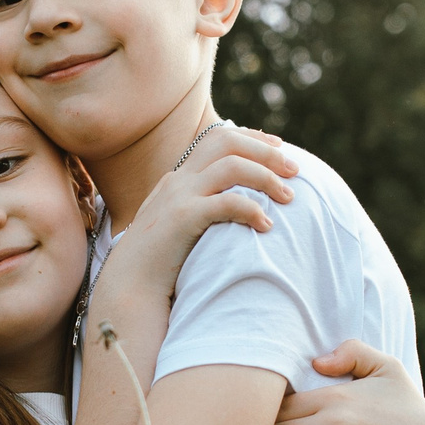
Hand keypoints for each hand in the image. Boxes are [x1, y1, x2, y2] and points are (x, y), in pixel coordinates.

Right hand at [88, 128, 295, 319]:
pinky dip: (251, 209)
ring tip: (289, 198)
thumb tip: (238, 207)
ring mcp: (178, 196)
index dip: (252, 139)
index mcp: (179, 179)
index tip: (280, 148)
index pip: (218, 138)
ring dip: (266, 177)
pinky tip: (266, 226)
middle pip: (226, 142)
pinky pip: (226, 202)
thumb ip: (202, 210)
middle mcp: (178, 180)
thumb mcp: (181, 228)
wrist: (129, 286)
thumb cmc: (161, 264)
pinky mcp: (182, 218)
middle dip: (265, 151)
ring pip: (231, 166)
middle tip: (295, 170)